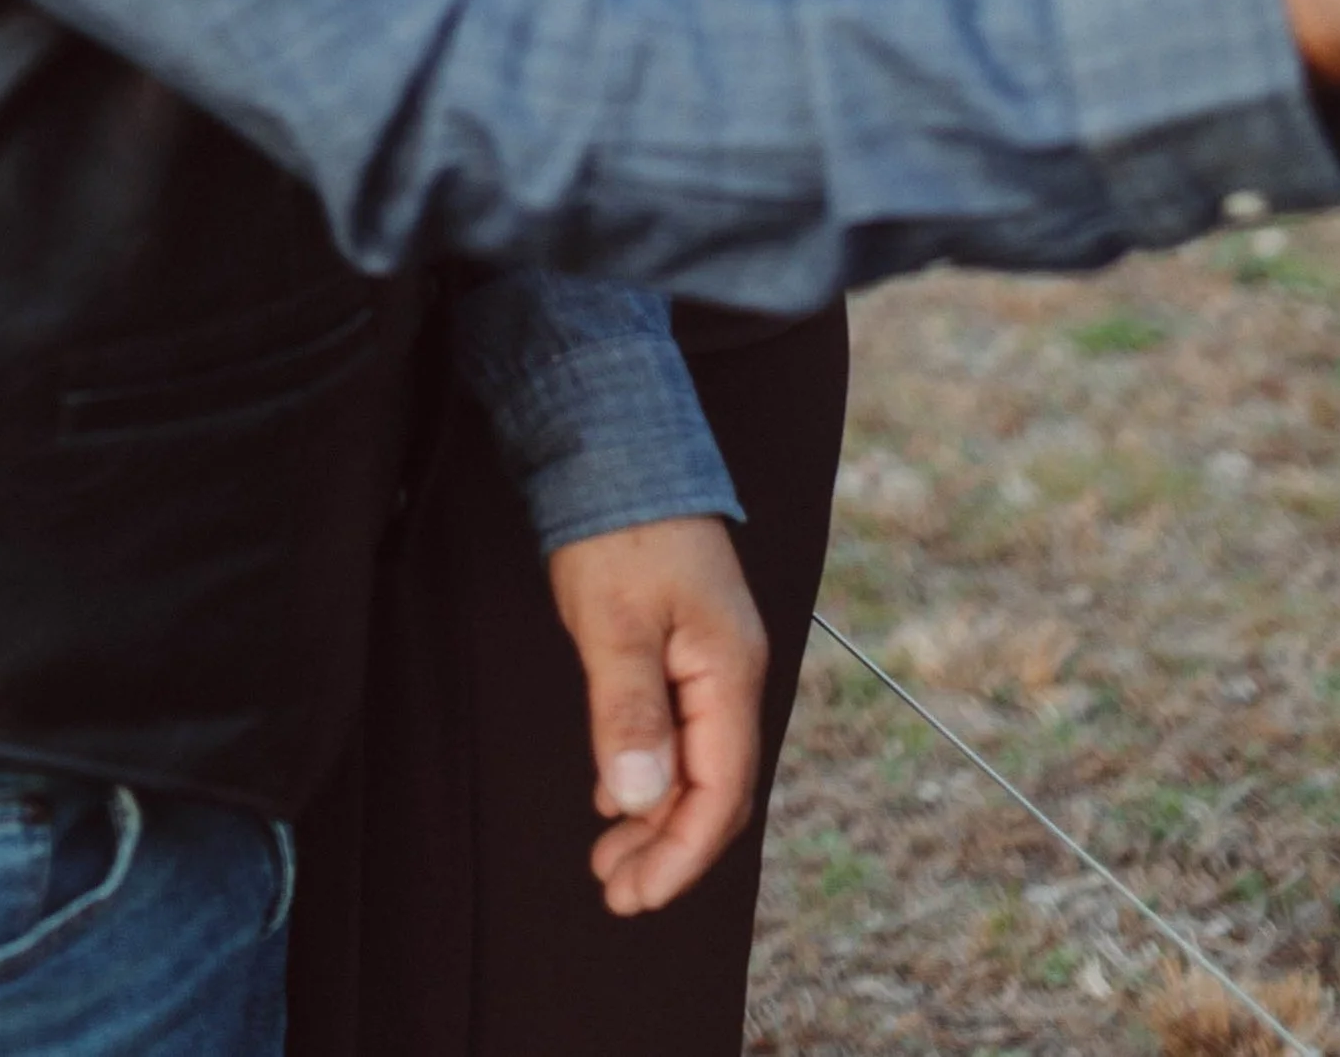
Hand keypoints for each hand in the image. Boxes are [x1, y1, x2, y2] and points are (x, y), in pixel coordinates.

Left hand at [547, 514, 765, 918]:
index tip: (636, 896)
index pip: (720, 792)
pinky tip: (615, 795)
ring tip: (608, 859)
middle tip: (615, 892)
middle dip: (669, 848)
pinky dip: (649, 773)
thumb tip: (643, 799)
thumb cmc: (619, 528)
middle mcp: (730, 673)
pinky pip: (678, 732)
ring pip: (695, 764)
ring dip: (655, 816)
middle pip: (715, 788)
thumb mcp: (614, 622)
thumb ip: (630, 711)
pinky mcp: (681, 645)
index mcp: (728, 671)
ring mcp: (709, 659)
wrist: (617, 443)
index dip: (681, 854)